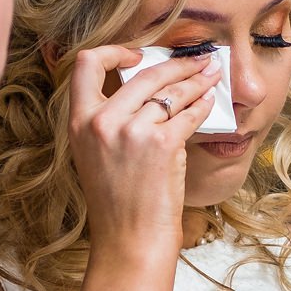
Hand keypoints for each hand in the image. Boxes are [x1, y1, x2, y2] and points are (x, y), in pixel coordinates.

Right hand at [66, 45, 221, 258]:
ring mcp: (131, 132)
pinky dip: (203, 104)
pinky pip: (188, 113)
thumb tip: (144, 87)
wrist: (128, 239)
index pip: (86, 63)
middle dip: (176, 62)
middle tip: (196, 60)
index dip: (114, 51)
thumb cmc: (117, 202)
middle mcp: (101, 122)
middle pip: (143, 72)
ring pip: (171, 90)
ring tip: (211, 75)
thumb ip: (108, 119)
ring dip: (196, 80)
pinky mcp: (160, 145)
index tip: (137, 55)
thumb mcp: (95, 154)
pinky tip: (210, 100)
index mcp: (79, 121)